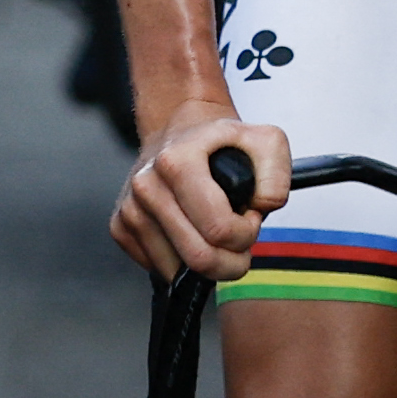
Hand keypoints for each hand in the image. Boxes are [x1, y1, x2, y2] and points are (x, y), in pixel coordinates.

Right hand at [111, 100, 288, 278]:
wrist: (180, 127)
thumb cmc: (224, 140)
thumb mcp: (266, 142)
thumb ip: (276, 178)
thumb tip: (259, 210)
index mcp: (177, 162)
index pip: (219, 230)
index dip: (246, 234)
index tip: (250, 216)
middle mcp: (146, 185)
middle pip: (198, 258)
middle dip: (230, 261)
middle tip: (239, 239)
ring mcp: (129, 208)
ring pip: (177, 270)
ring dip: (207, 261)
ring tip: (214, 229)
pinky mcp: (120, 227)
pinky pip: (159, 268)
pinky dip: (182, 261)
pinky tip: (191, 233)